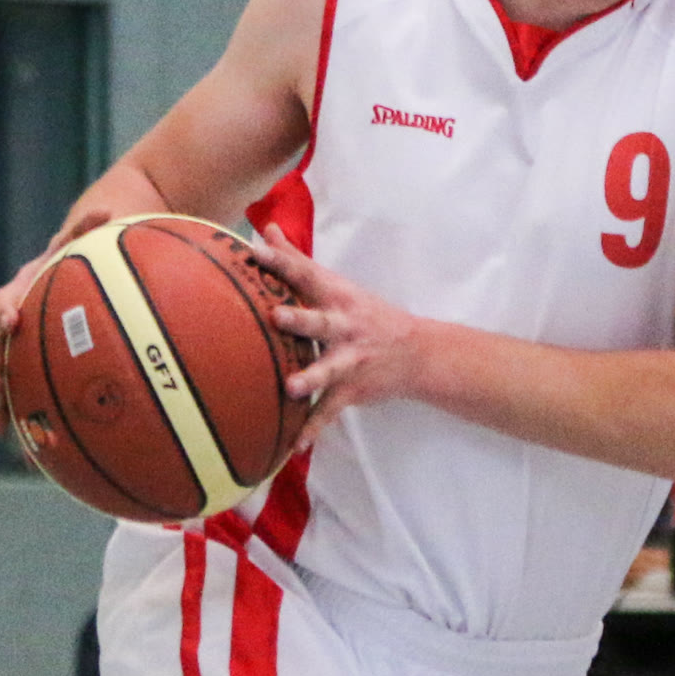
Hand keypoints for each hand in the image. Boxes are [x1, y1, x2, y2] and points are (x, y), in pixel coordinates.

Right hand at [0, 208, 112, 438]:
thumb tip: (109, 209)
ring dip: (1, 399)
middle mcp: (19, 314)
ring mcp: (26, 338)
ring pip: (7, 371)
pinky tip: (27, 446)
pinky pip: (28, 386)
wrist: (82, 255)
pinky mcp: (38, 356)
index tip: (10, 322)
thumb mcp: (89, 233)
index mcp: (26, 286)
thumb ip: (91, 225)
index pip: (8, 298)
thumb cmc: (88, 244)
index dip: (6, 310)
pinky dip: (24, 412)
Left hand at [252, 224, 425, 447]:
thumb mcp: (338, 284)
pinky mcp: (354, 388)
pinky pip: (332, 410)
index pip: (307, 275)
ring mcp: (352, 359)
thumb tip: (267, 230)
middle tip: (277, 317)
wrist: (419, 352)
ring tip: (292, 388)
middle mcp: (346, 326)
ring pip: (330, 369)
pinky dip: (314, 428)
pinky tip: (295, 445)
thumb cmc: (366, 314)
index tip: (255, 250)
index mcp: (339, 296)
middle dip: (300, 320)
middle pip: (321, 321)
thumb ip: (298, 261)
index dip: (282, 262)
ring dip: (312, 378)